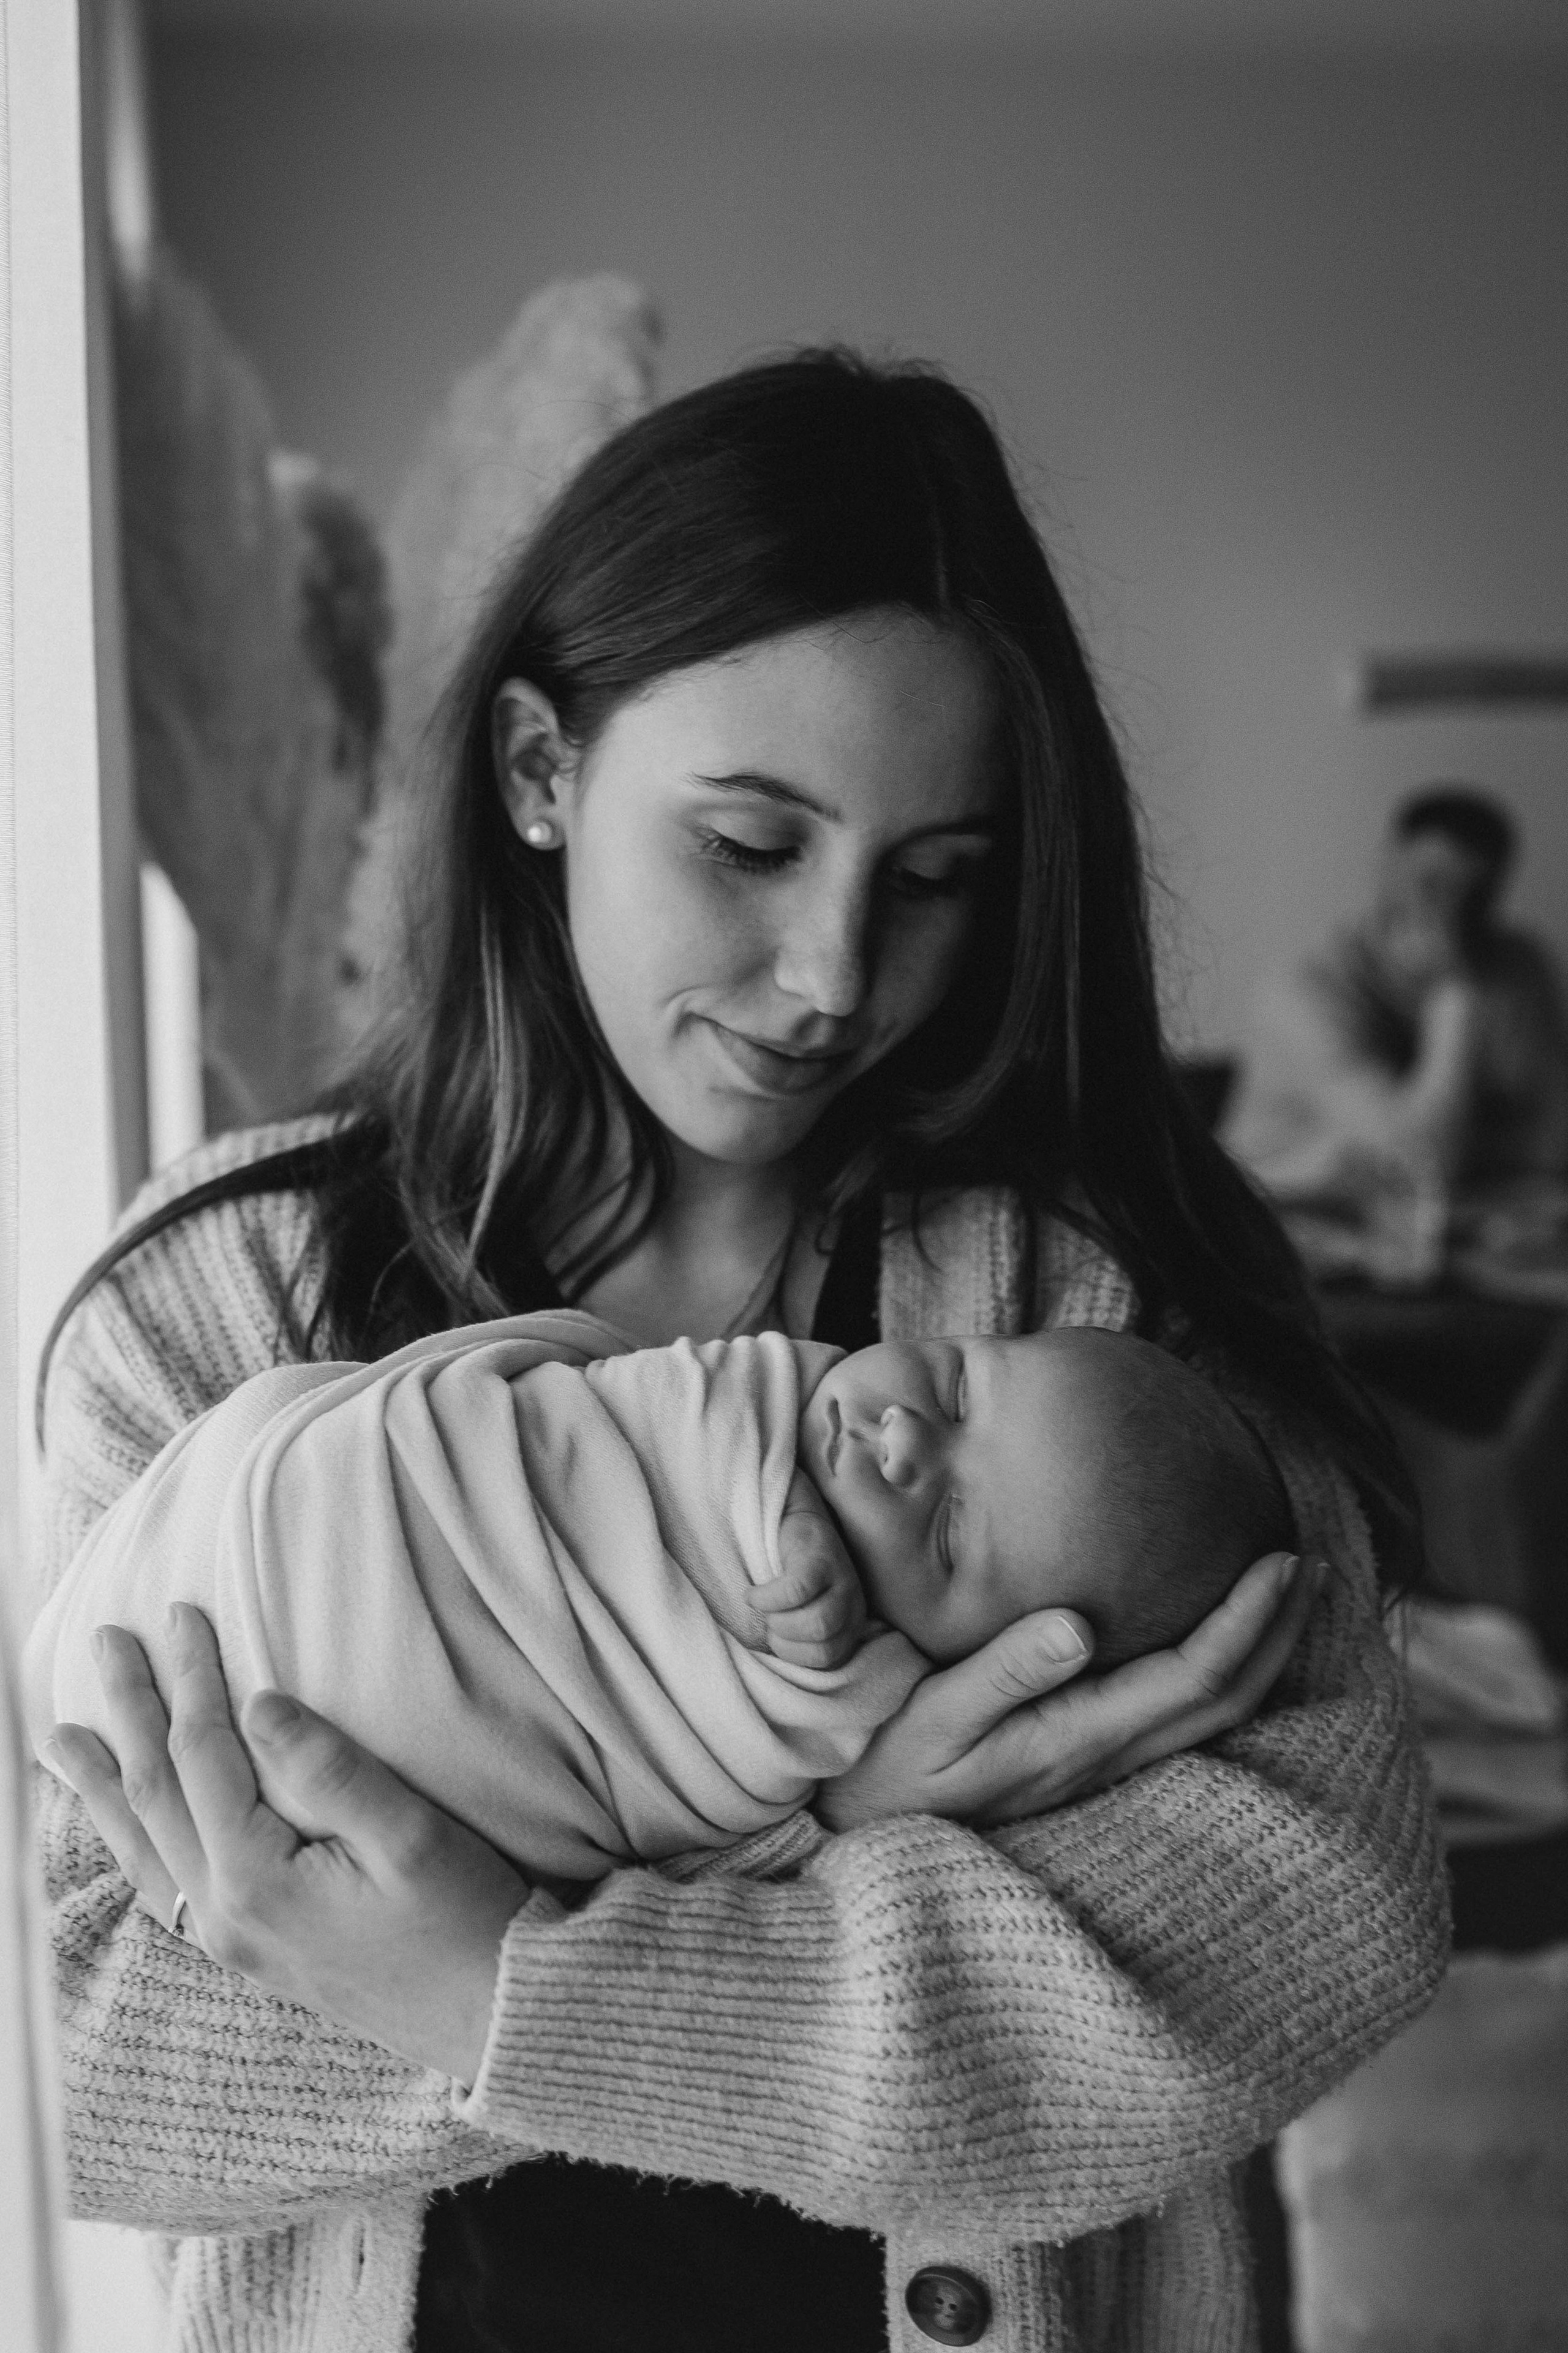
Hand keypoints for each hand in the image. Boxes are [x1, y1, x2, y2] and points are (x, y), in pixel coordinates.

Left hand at [45, 1605, 527, 2083]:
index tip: (181, 1615)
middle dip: (128, 1714)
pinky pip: (161, 1883)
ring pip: (143, 1847)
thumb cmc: (465, 1920)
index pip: (204, 1755)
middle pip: (155, 1795)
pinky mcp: (248, 1950)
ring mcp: (230, 1939)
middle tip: (103, 1644)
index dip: (190, 1680)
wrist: (491, 2017)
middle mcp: (225, 1915)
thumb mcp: (412, 1836)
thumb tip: (259, 1704)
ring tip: (63, 1740)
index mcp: (259, 1880)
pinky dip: (130, 1840)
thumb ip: (330, 1769)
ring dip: (102, 1785)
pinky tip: (126, 1821)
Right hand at [752, 1468, 868, 1668]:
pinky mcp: (821, 1557)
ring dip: (779, 1622)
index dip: (794, 1656)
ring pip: (817, 1624)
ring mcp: (842, 1578)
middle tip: (769, 1622)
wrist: (789, 1518)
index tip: (775, 1637)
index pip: (830, 1662)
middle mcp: (853, 1603)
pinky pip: (796, 1592)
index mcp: (851, 1623)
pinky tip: (753, 1593)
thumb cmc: (789, 1575)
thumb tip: (776, 1664)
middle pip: (825, 1648)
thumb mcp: (802, 1611)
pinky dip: (767, 1599)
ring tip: (763, 1607)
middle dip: (787, 1642)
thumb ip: (802, 1638)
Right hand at [817, 1550, 1321, 1832]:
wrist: (860, 1825)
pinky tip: (1219, 1638)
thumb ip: (1004, 1669)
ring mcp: (1102, 1764)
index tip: (1283, 1557)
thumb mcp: (933, 1712)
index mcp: (1079, 1736)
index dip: (1249, 1618)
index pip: (1194, 1674)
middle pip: (1227, 1697)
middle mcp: (1107, 1755)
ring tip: (1287, 1593)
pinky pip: (1182, 1715)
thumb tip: (1080, 1625)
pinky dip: (1222, 1671)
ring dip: (1260, 1651)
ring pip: (1212, 1712)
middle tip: (1312, 1562)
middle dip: (1279, 1630)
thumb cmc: (889, 1760)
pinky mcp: (1086, 1759)